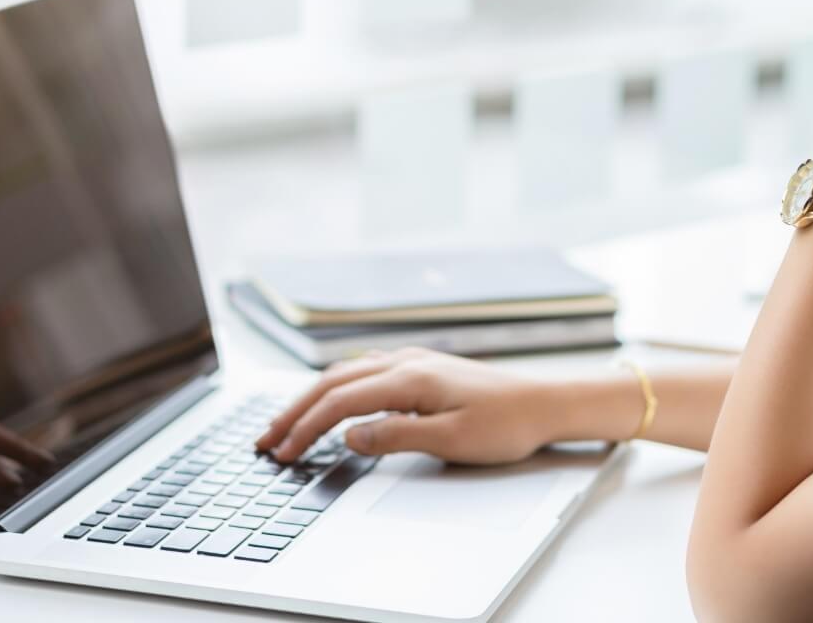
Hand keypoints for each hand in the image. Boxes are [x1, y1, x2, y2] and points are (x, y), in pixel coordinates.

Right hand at [254, 348, 559, 465]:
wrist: (545, 403)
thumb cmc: (506, 424)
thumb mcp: (450, 441)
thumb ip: (395, 436)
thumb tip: (348, 436)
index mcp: (409, 378)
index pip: (340, 402)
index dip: (306, 428)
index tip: (282, 452)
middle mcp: (406, 361)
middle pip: (333, 382)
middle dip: (295, 410)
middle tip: (266, 438)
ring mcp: (414, 359)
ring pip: (347, 372)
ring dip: (313, 397)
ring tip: (288, 421)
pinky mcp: (423, 366)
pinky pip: (366, 369)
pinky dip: (338, 385)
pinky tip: (333, 397)